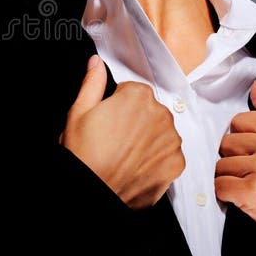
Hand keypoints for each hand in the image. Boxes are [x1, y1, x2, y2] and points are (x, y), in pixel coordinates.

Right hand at [59, 54, 184, 208]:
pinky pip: (169, 154)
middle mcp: (160, 115)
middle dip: (136, 121)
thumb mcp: (78, 113)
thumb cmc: (84, 156)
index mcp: (137, 96)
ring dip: (148, 139)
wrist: (93, 192)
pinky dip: (156, 159)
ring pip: (161, 132)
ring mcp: (171, 140)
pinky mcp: (176, 164)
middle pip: (150, 110)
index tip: (109, 119)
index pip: (133, 91)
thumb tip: (96, 63)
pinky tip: (137, 165)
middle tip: (114, 138)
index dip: (118, 105)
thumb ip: (92, 83)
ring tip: (125, 153)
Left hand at [215, 79, 255, 243]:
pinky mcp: (251, 190)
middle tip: (253, 174)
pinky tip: (245, 200)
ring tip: (252, 187)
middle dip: (234, 160)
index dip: (241, 140)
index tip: (253, 154)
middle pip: (227, 143)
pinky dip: (227, 196)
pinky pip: (220, 186)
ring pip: (220, 165)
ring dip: (230, 179)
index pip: (239, 121)